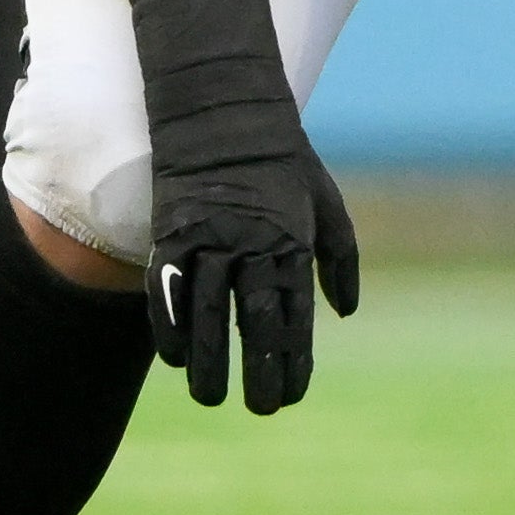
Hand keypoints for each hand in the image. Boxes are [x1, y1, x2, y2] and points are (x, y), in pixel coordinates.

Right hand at [120, 0, 361, 412]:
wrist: (223, 105)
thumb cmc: (283, 160)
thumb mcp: (326, 202)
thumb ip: (340, 259)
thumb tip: (345, 312)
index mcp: (293, 240)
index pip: (296, 313)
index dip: (295, 357)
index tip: (294, 393)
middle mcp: (253, 245)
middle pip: (256, 321)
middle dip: (259, 370)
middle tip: (262, 409)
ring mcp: (209, 240)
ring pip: (209, 314)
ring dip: (209, 360)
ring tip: (211, 398)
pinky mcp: (172, 232)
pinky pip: (170, 291)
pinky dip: (171, 327)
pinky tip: (175, 359)